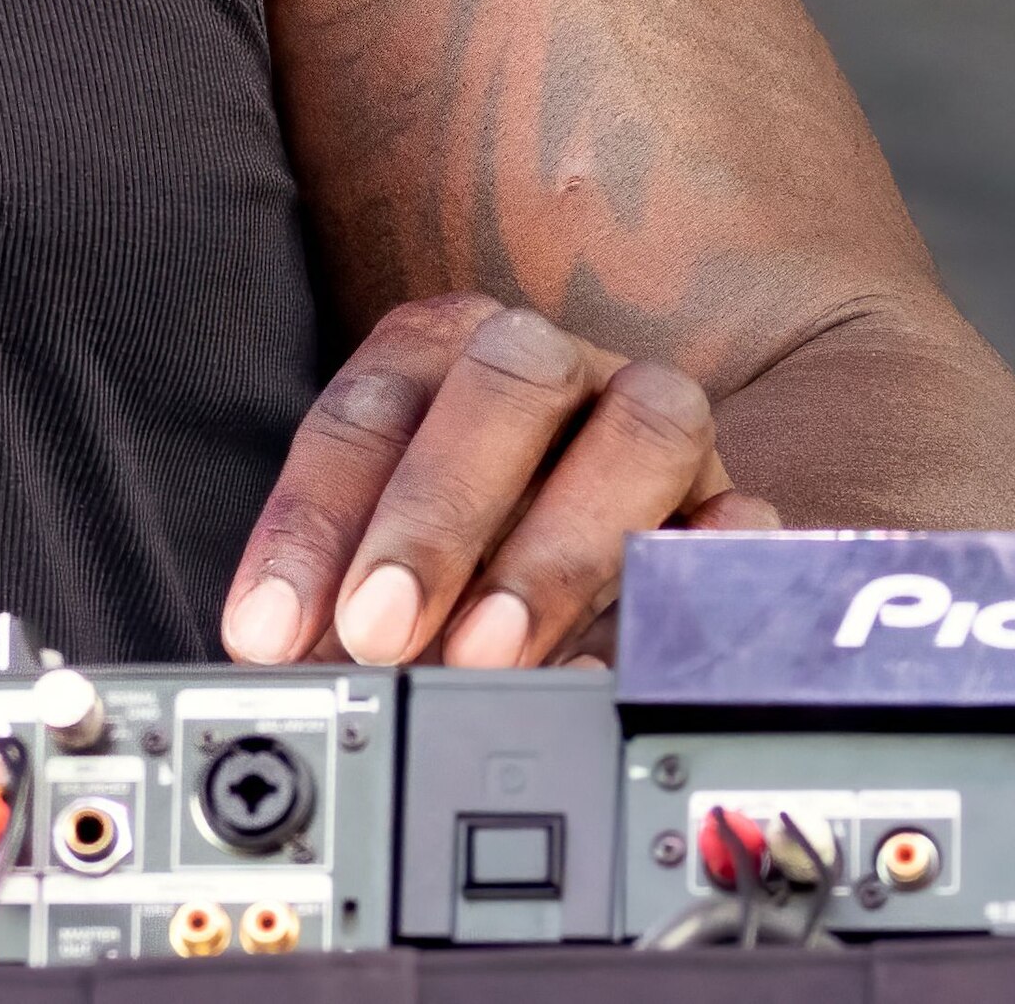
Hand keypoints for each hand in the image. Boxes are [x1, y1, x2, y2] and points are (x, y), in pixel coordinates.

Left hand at [218, 296, 783, 668]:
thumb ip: (339, 594)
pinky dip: (691, 581)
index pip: (368, 411)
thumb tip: (287, 666)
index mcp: (446, 348)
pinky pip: (744, 523)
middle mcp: (556, 365)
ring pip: (644, 430)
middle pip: (509, 385)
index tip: (270, 629)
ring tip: (487, 653)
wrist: (579, 517)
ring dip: (559, 548)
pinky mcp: (737, 501)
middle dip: (435, 515)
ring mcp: (657, 424)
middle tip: (378, 631)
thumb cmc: (453, 538)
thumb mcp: (375, 554)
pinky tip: (622, 652)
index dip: (309, 523)